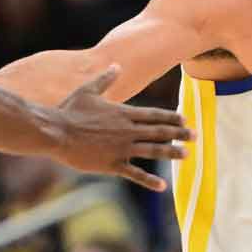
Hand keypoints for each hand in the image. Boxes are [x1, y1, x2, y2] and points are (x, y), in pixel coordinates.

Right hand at [46, 65, 192, 190]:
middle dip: (179, 134)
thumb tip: (116, 65)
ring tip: (186, 155)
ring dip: (171, 152)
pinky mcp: (112, 164)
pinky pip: (135, 173)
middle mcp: (126, 130)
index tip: (184, 119)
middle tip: (196, 136)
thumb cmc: (69, 110)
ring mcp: (121, 148)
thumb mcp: (88, 90)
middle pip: (159, 132)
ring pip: (153, 151)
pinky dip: (149, 180)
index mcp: (122, 113)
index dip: (171, 118)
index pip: (153, 115)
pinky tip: (162, 186)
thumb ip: (105, 79)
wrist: (56, 132)